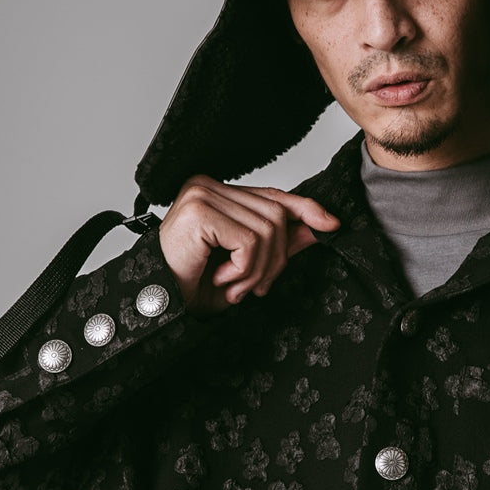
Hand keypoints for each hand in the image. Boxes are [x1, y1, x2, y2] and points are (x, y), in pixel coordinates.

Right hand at [159, 175, 339, 314]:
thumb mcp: (246, 266)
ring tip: (236, 288)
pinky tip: (222, 280)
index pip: (273, 195)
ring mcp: (202, 194)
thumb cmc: (192, 285)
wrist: (158, 304)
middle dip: (276, 259)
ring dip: (258, 270)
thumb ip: (279, 243)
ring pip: (267, 230)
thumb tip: (319, 226)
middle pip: (276, 215)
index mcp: (219, 193)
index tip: (331, 224)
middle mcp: (208, 186)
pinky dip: (244, 269)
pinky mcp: (200, 211)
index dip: (305, 209)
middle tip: (257, 288)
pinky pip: (248, 240)